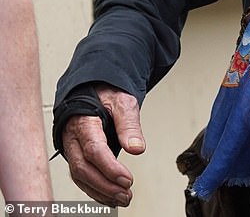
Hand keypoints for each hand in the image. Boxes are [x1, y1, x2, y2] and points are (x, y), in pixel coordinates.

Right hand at [62, 84, 145, 206]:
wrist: (93, 91)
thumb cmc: (106, 95)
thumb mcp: (122, 102)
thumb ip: (129, 124)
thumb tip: (137, 148)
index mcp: (83, 121)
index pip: (94, 149)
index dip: (110, 167)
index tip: (128, 179)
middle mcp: (72, 138)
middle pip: (83, 168)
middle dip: (105, 185)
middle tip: (126, 194)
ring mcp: (71, 148)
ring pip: (79, 176)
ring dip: (100, 192)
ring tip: (122, 198)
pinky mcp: (75, 155)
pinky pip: (80, 177)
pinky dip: (94, 190)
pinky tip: (109, 197)